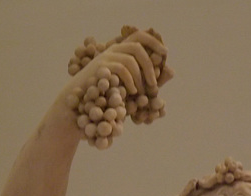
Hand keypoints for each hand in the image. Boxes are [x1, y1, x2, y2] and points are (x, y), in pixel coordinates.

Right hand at [61, 27, 173, 148]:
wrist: (80, 105)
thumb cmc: (105, 99)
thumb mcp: (128, 87)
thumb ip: (146, 79)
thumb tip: (170, 72)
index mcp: (120, 52)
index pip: (139, 36)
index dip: (154, 42)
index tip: (165, 53)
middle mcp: (113, 51)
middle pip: (137, 45)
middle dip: (150, 64)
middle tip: (154, 82)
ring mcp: (106, 57)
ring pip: (132, 59)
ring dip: (141, 77)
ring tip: (141, 92)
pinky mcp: (102, 67)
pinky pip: (123, 68)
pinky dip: (131, 81)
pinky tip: (132, 92)